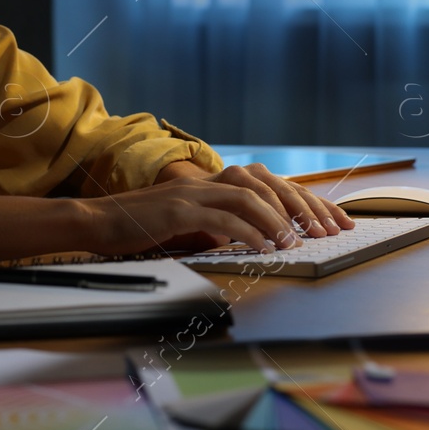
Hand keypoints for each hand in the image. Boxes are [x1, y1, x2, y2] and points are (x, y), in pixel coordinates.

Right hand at [78, 162, 356, 256]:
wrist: (96, 221)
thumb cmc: (139, 227)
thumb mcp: (187, 225)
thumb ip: (217, 226)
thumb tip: (249, 239)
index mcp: (212, 184)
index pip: (268, 185)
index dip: (305, 201)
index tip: (333, 220)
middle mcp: (206, 182)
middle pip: (267, 184)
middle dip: (303, 206)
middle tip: (327, 231)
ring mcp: (192, 193)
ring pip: (248, 196)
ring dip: (278, 219)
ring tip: (299, 241)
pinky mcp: (177, 209)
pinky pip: (222, 218)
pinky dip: (248, 232)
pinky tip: (265, 247)